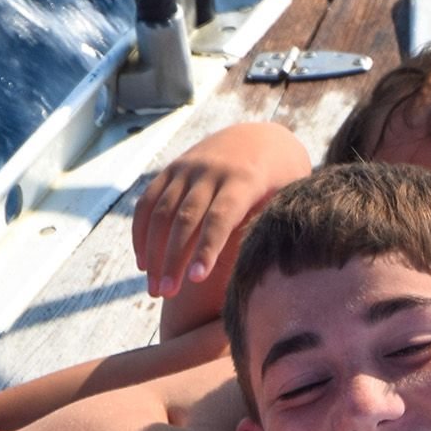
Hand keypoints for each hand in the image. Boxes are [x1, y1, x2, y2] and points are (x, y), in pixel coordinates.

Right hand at [132, 122, 312, 294]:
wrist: (262, 136)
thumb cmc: (282, 180)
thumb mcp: (289, 196)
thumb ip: (275, 224)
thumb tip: (268, 268)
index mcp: (244, 179)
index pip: (221, 217)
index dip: (207, 249)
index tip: (195, 280)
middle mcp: (212, 171)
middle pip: (186, 219)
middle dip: (172, 258)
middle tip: (165, 294)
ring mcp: (188, 168)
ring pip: (162, 212)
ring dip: (153, 253)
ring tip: (155, 289)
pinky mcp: (172, 169)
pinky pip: (148, 202)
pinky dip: (141, 233)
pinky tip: (144, 263)